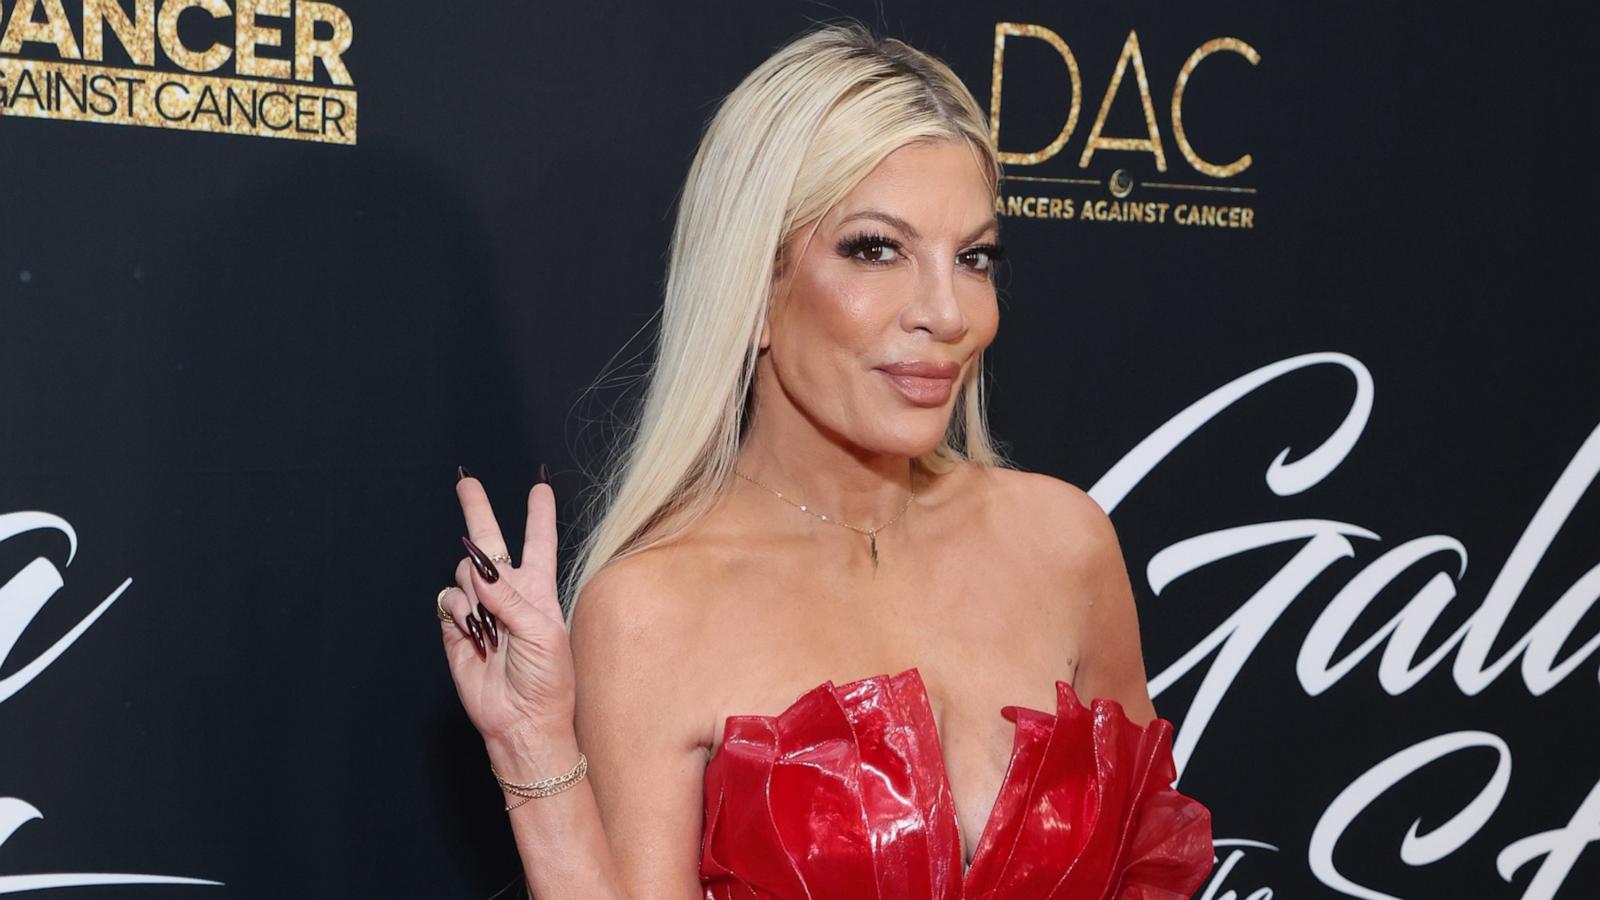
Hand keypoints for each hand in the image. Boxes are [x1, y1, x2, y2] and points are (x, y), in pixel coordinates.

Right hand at [440, 464, 575, 743]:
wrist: (522, 719)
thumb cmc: (547, 679)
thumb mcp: (543, 633)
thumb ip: (512, 599)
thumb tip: (481, 572)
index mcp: (538, 590)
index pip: (539, 542)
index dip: (539, 514)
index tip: (541, 486)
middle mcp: (508, 594)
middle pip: (490, 542)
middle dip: (477, 510)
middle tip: (466, 481)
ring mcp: (481, 609)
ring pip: (465, 573)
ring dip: (476, 590)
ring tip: (493, 627)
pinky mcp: (457, 628)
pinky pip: (449, 600)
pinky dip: (460, 611)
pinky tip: (475, 632)